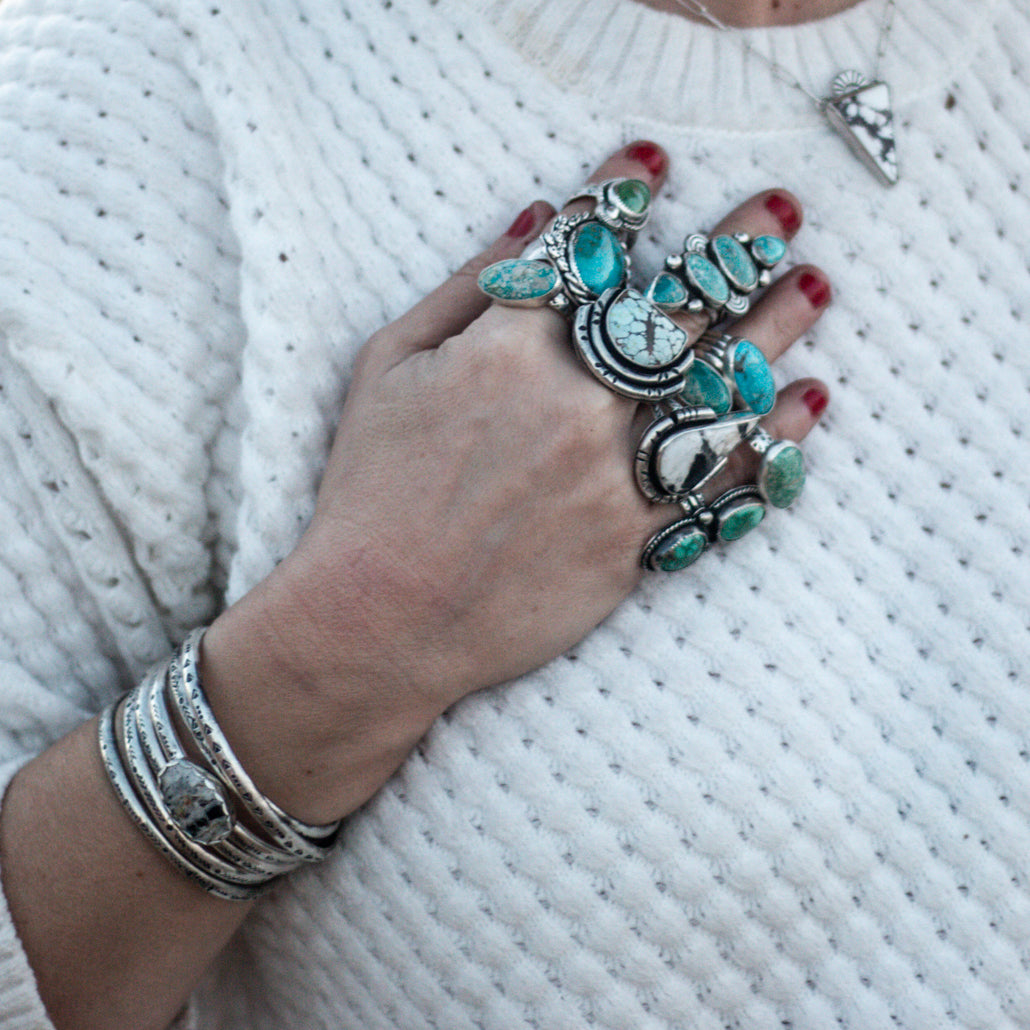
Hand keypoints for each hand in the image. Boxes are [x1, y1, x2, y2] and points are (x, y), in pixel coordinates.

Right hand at [201, 141, 830, 821]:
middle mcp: (577, 407)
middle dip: (734, 247)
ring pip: (716, 390)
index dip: (620, 194)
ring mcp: (612, 480)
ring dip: (775, 332)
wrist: (382, 619)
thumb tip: (537, 221)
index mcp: (509, 353)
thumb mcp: (386, 368)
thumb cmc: (369, 489)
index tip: (650, 162)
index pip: (583, 251)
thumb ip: (465, 288)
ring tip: (814, 288)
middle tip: (779, 211)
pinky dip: (769, 441)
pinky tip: (804, 401)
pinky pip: (718, 488)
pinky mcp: (632, 545)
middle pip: (677, 312)